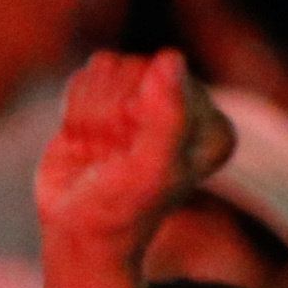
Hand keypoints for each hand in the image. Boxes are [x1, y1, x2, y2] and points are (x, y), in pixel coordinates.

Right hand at [34, 53, 230, 253]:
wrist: (75, 230)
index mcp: (213, 128)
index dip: (137, 113)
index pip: (167, 79)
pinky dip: (75, 111)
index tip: (134, 153)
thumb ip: (167, 116)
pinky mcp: (112, 98)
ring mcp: (148, 102)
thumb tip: (171, 57)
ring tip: (100, 151)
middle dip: (111, 114)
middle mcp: (187, 111)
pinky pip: (86, 76)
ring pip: (108, 70)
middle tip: (113, 155)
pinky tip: (85, 140)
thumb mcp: (149, 169)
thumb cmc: (118, 207)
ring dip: (91, 115)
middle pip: (136, 69)